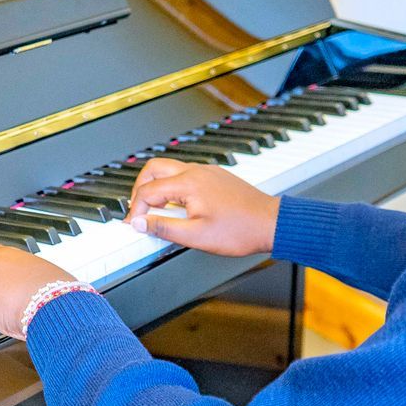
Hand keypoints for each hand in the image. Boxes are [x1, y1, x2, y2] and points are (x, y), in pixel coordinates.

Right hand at [125, 158, 278, 256]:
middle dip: (140, 188)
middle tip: (138, 210)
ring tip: (157, 211)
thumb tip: (140, 223)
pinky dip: (174, 187)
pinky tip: (179, 207)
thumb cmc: (241, 230)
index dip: (136, 210)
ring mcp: (207, 172)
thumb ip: (164, 227)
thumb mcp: (196, 236)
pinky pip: (186, 175)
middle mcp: (196, 172)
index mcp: (188, 183)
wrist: (271, 223)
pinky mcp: (215, 177)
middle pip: (153, 169)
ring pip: (170, 170)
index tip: (135, 225)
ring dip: (157, 187)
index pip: (148, 191)